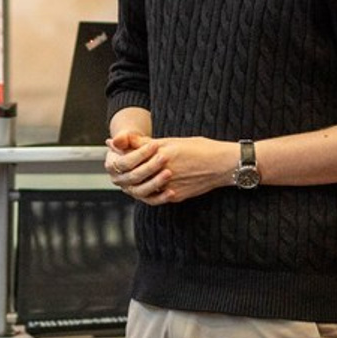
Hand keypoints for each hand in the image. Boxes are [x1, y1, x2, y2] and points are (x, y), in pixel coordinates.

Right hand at [105, 129, 166, 199]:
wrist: (141, 153)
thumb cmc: (134, 143)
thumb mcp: (129, 137)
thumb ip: (124, 138)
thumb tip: (116, 141)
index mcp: (112, 165)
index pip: (125, 162)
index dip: (139, 154)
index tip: (154, 145)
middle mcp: (119, 180)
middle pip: (134, 177)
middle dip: (150, 167)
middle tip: (164, 157)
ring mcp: (130, 190)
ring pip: (141, 191)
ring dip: (156, 183)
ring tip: (168, 173)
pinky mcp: (142, 197)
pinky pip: (151, 200)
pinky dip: (161, 198)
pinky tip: (172, 192)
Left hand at [106, 134, 235, 204]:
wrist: (222, 165)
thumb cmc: (200, 149)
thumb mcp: (171, 141)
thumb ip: (144, 143)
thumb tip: (119, 140)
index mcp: (161, 154)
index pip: (131, 158)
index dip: (121, 155)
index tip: (114, 152)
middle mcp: (163, 172)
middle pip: (134, 174)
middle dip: (126, 170)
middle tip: (119, 166)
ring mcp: (169, 187)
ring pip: (142, 189)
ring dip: (135, 182)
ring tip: (134, 176)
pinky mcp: (176, 197)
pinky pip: (155, 197)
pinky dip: (149, 192)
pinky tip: (148, 185)